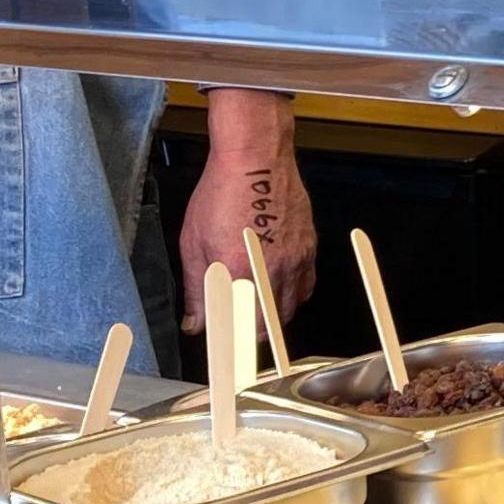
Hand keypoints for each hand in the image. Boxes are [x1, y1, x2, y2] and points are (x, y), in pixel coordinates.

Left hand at [178, 89, 316, 330]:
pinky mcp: (309, 247)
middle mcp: (272, 270)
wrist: (256, 157)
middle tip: (237, 329)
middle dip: (252, 333)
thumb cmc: (222, 191)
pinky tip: (280, 290)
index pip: (240, 327)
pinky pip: (307, 285)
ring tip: (257, 311)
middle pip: (269, 325)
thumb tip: (196, 321)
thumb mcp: (194, 242)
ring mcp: (295, 259)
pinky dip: (294, 296)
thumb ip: (196, 288)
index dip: (231, 342)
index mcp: (240, 272)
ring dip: (274, 316)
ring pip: (291, 308)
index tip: (223, 346)